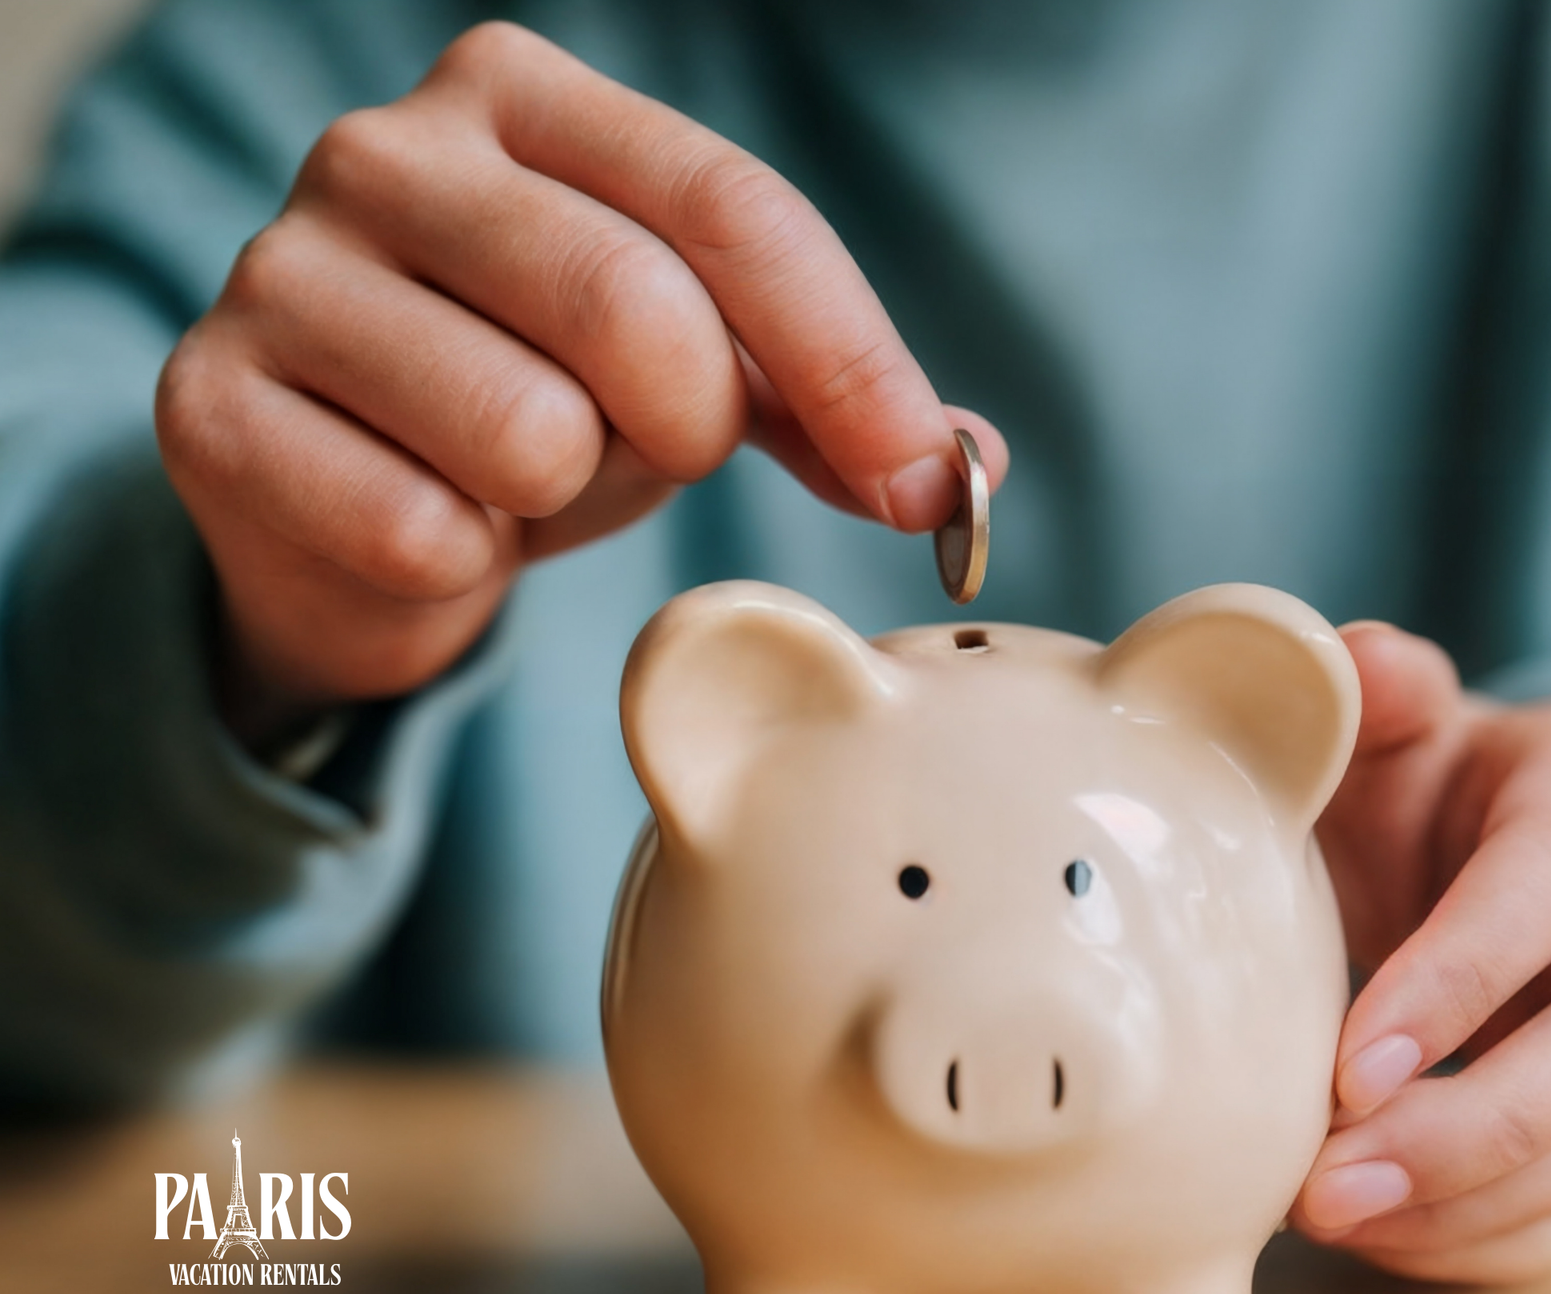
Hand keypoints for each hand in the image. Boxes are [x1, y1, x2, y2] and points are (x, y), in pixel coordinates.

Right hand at [154, 22, 1006, 737]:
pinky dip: (459, 563)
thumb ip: (827, 399)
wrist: (342, 507)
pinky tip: (420, 519)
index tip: (921, 487)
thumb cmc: (536, 406)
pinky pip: (419, 529)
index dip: (853, 361)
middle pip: (639, 309)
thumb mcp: (696, 377)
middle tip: (646, 449)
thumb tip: (966, 471)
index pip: (733, 209)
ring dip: (560, 496)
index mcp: (525, 97)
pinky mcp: (209, 405)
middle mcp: (388, 149)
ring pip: (526, 430)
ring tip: (512, 474)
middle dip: (689, 428)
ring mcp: (278, 268)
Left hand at [1290, 623, 1550, 1282]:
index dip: (1466, 976)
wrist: (1498, 852)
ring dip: (1482, 1197)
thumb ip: (1377, 691)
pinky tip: (1381, 1235)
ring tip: (1334, 1211)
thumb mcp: (1399, 725)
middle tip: (1337, 1176)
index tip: (1349, 1065)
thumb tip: (1359, 661)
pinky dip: (1488, 1236)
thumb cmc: (1430, 787)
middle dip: (1490, 1122)